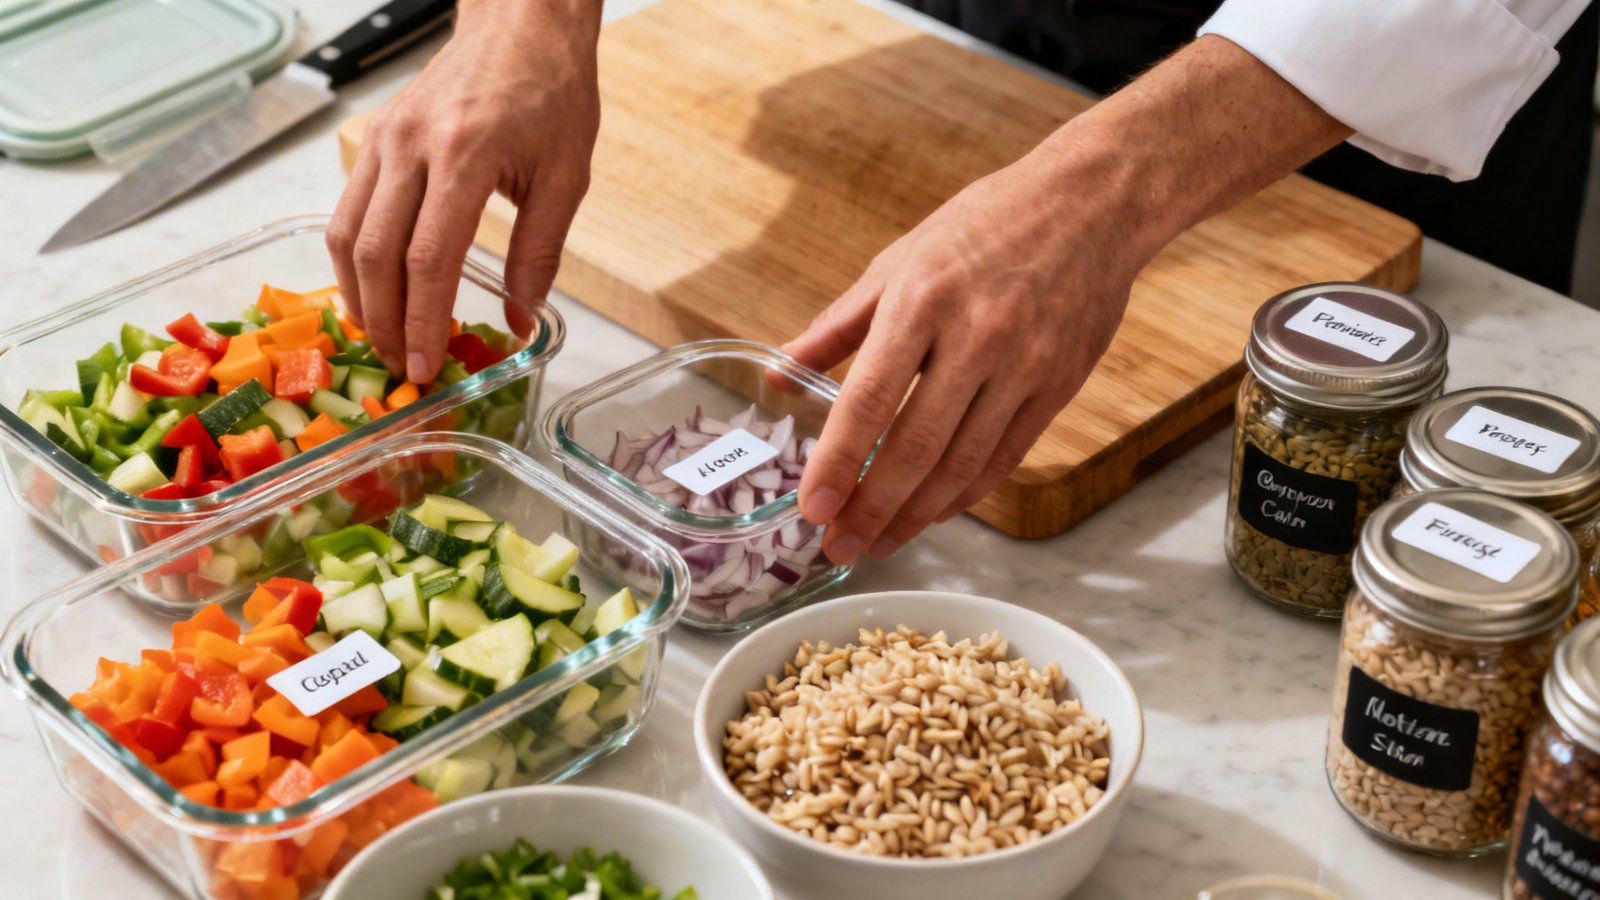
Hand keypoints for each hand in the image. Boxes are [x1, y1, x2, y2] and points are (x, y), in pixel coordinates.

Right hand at [328, 3, 601, 382]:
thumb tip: (519, 319)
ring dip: (360, 297)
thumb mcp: (567, 176)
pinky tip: (376, 290)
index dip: (422, 321)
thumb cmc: (551, 92)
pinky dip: (354, 260)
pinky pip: (347, 209)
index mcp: (465, 154)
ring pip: (346, 234)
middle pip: (376, 254)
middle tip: (403, 366)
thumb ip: (540, 252)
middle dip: (386, 322)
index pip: (428, 258)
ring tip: (385, 338)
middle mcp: (412, 145)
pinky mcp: (375, 138)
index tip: (425, 364)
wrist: (521, 24)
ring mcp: (384, 139)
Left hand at [784, 142, 1145, 564]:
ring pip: (963, 465)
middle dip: (872, 509)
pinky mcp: (1059, 386)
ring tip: (880, 543)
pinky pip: (1005, 457)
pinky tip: (933, 512)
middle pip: (916, 448)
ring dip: (916, 515)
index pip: (869, 401)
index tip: (812, 509)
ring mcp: (1023, 366)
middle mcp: (975, 338)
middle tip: (840, 549)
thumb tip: (782, 377)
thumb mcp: (900, 259)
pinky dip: (966, 493)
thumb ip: (838, 325)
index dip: (838, 463)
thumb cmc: (986, 224)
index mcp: (922, 300)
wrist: (1093, 204)